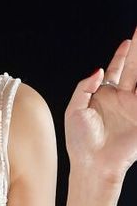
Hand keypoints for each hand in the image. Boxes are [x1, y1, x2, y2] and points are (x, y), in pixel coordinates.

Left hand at [64, 27, 136, 184]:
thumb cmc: (80, 142)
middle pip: (134, 68)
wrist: (93, 164)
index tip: (128, 40)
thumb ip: (84, 88)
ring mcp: (134, 108)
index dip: (123, 55)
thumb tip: (99, 70)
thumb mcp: (74, 110)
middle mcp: (122, 99)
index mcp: (104, 95)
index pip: (116, 69)